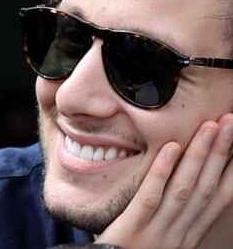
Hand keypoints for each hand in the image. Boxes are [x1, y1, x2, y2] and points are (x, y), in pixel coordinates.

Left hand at [96, 113, 232, 248]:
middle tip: (230, 121)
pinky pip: (150, 196)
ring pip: (184, 189)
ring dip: (199, 156)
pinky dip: (162, 171)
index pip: (218, 197)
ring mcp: (159, 231)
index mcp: (190, 232)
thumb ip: (178, 212)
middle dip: (221, 153)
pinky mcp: (133, 228)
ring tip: (210, 126)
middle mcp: (180, 232)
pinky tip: (170, 147)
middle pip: (206, 187)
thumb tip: (192, 178)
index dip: (231, 169)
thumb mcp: (168, 235)